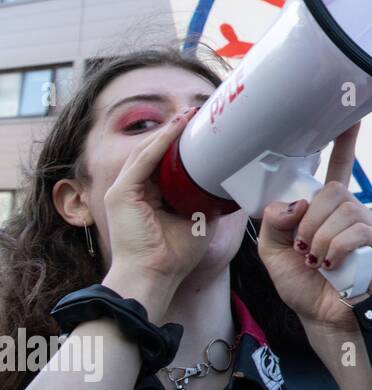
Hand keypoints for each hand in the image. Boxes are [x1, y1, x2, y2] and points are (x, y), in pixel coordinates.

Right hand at [101, 106, 208, 321]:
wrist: (155, 276)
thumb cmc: (175, 255)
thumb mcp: (200, 219)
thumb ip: (209, 199)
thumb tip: (231, 182)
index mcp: (150, 196)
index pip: (164, 162)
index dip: (181, 143)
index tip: (202, 128)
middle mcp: (135, 190)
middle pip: (154, 151)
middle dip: (175, 131)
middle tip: (198, 113)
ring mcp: (125, 190)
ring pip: (148, 151)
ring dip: (169, 131)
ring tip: (189, 115)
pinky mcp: (122, 194)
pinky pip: (144, 161)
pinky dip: (160, 144)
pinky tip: (176, 129)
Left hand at [257, 126, 371, 332]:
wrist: (323, 318)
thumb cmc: (303, 285)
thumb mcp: (273, 251)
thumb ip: (275, 222)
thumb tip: (296, 204)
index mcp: (327, 209)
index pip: (338, 167)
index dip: (345, 142)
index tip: (351, 117)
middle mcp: (351, 211)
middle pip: (333, 189)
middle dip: (310, 220)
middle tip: (303, 246)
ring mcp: (369, 225)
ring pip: (342, 209)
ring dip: (320, 238)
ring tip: (317, 260)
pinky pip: (356, 230)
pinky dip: (336, 248)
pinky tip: (332, 264)